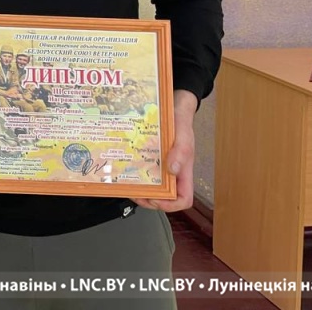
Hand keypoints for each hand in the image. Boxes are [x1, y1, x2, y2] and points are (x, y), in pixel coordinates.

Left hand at [132, 90, 197, 211]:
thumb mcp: (183, 136)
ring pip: (153, 187)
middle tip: (135, 193)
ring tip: (128, 185)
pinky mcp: (152, 159)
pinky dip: (135, 175)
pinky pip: (144, 172)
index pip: (184, 199)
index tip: (156, 199)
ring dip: (141, 190)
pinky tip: (126, 170)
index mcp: (184, 172)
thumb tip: (173, 170)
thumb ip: (180, 152)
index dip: (171, 205)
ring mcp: (162, 167)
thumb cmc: (181, 122)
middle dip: (149, 200)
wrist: (174, 107)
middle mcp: (173, 173)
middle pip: (165, 197)